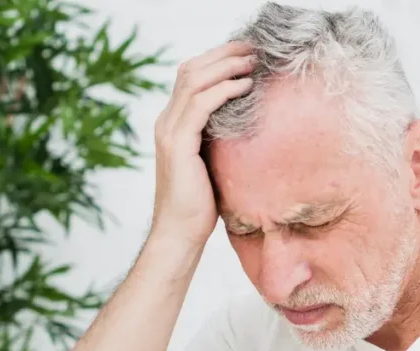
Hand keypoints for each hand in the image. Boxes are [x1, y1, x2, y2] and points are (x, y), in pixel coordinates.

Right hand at [151, 42, 255, 245]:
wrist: (181, 232)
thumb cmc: (201, 204)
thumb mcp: (214, 163)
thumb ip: (220, 140)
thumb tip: (250, 126)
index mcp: (173, 123)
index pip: (191, 76)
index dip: (217, 59)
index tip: (246, 53)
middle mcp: (166, 121)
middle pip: (190, 70)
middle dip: (223, 54)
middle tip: (253, 49)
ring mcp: (169, 131)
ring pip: (194, 81)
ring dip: (226, 67)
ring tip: (253, 63)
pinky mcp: (178, 144)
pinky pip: (200, 105)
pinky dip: (223, 90)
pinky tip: (245, 87)